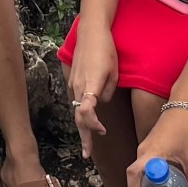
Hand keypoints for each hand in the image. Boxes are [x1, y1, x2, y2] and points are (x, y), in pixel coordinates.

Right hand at [68, 32, 120, 159]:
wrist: (91, 32)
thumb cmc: (106, 50)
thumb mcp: (114, 71)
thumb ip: (108, 91)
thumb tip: (102, 102)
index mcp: (91, 84)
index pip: (87, 110)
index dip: (92, 124)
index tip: (102, 132)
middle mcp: (78, 86)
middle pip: (79, 116)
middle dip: (84, 136)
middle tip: (87, 154)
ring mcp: (73, 83)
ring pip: (77, 109)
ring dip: (83, 126)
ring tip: (89, 143)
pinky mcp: (73, 80)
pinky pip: (77, 100)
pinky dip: (82, 112)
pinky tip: (88, 120)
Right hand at [130, 105, 187, 186]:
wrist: (183, 104)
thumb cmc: (187, 129)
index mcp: (150, 154)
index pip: (134, 177)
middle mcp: (142, 152)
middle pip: (132, 181)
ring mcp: (143, 150)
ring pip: (135, 177)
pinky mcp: (147, 149)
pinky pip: (140, 171)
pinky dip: (143, 186)